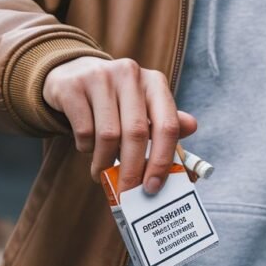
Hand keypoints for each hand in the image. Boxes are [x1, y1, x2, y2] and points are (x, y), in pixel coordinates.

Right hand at [42, 57, 197, 192]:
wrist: (73, 73)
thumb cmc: (115, 100)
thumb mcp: (143, 106)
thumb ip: (165, 122)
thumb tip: (192, 127)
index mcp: (154, 82)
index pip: (167, 125)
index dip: (162, 160)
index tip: (153, 186)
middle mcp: (130, 74)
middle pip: (136, 133)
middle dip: (132, 170)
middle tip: (126, 192)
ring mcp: (100, 77)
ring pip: (107, 135)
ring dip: (105, 163)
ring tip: (101, 173)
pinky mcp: (73, 86)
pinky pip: (83, 130)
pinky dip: (86, 148)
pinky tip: (87, 148)